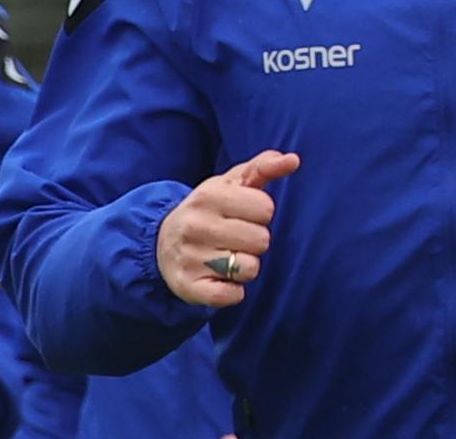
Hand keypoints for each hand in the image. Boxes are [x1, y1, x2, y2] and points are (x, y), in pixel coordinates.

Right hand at [157, 149, 299, 307]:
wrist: (161, 243)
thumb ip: (263, 167)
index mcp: (208, 195)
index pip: (265, 208)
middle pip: (262, 240)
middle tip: (233, 238)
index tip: (242, 215)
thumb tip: (293, 159)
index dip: (259, 214)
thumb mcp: (231, 184)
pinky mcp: (189, 287)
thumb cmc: (208, 210)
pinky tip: (219, 279)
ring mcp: (190, 257)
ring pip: (250, 269)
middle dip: (254, 241)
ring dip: (245, 267)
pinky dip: (233, 292)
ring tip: (225, 257)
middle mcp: (196, 225)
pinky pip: (233, 296)